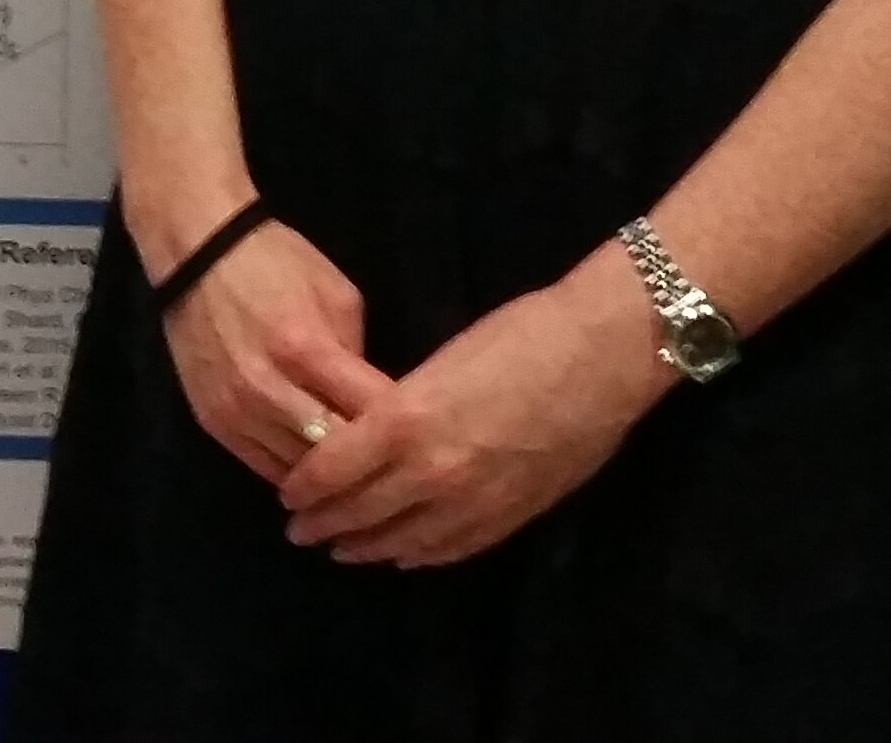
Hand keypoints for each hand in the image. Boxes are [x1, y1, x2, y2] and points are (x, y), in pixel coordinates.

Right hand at [147, 206, 392, 486]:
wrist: (196, 253)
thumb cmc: (277, 264)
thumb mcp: (338, 297)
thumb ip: (356, 356)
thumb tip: (371, 406)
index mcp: (305, 349)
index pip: (368, 412)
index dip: (403, 431)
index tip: (425, 439)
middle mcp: (267, 389)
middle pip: (334, 454)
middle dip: (369, 464)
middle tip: (397, 469)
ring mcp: (235, 411)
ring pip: (299, 474)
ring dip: (332, 480)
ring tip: (363, 483)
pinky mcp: (213, 424)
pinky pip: (264, 470)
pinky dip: (296, 476)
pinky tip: (319, 479)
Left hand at [276, 266, 674, 568]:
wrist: (604, 355)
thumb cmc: (521, 336)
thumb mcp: (441, 361)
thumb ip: (401, 406)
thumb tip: (368, 432)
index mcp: (406, 422)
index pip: (332, 470)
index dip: (303, 488)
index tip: (286, 495)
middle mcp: (432, 472)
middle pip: (360, 512)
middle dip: (323, 525)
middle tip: (299, 531)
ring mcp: (474, 501)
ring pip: (403, 540)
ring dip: (366, 547)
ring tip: (341, 549)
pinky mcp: (511, 515)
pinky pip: (452, 548)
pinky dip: (419, 555)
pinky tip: (404, 555)